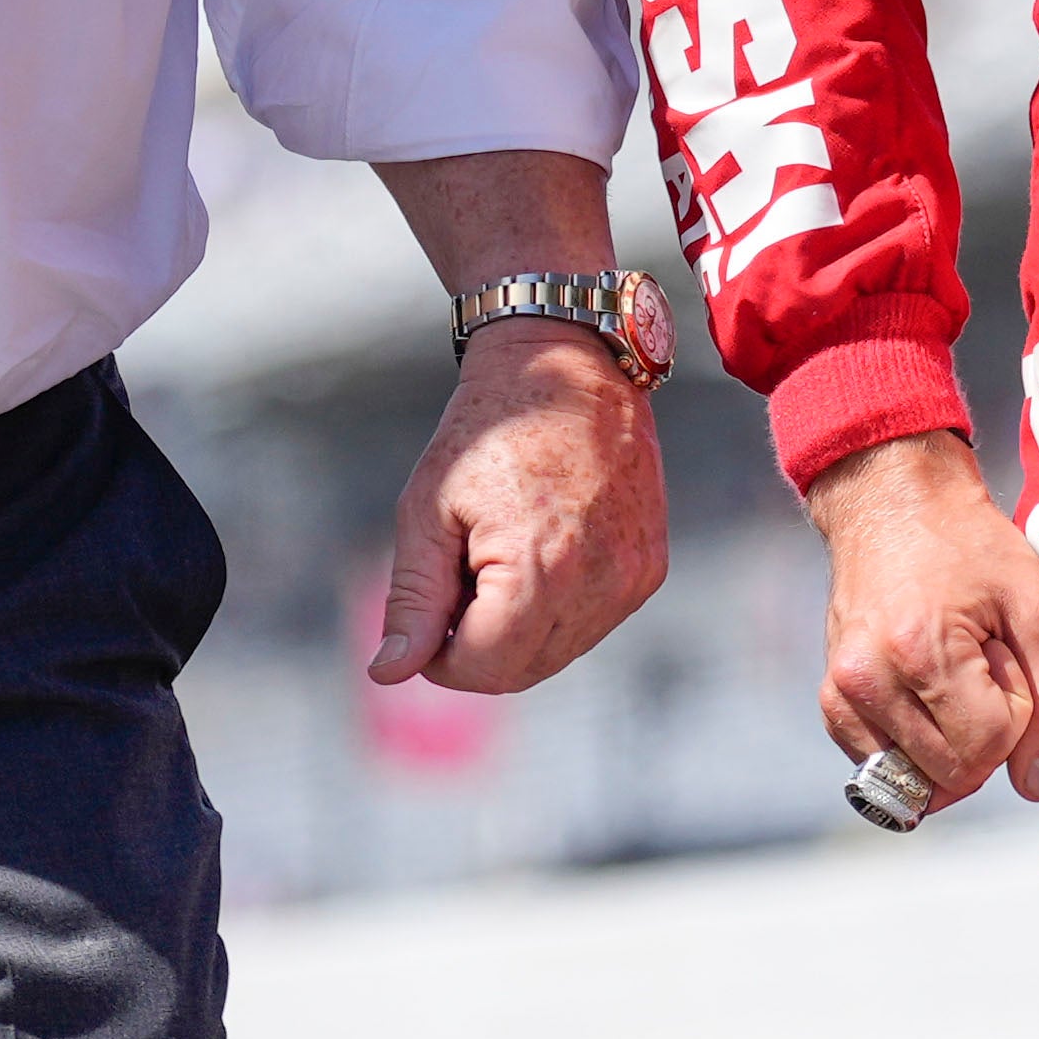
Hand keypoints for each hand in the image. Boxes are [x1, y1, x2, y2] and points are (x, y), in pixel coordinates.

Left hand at [366, 331, 666, 694]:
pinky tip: (539, 548)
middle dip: (479, 644)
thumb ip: (413, 600)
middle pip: (523, 669)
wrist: (567, 366)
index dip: (441, 656)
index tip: (427, 611)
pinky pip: (593, 621)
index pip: (484, 668)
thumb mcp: (428, 509)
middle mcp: (601, 583)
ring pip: (559, 652)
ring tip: (500, 555)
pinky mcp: (650, 566)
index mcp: (541, 571)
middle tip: (459, 577)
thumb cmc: (487, 431)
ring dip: (519, 629)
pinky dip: (557, 607)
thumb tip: (388, 673)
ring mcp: (634, 577)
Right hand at [803, 429, 1038, 817]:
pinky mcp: (831, 701)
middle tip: (983, 667)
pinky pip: (885, 767)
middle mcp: (868, 680)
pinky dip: (918, 746)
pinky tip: (927, 692)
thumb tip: (1035, 784)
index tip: (1007, 660)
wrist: (892, 502)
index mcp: (921, 651)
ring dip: (952, 744)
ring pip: (919, 781)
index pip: (987, 748)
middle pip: (954, 773)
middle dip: (986, 734)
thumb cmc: (972, 545)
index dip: (1016, 715)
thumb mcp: (1036, 603)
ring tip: (953, 677)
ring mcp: (842, 693)